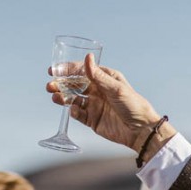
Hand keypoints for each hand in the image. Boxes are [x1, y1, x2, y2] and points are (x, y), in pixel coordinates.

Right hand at [47, 54, 173, 154]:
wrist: (140, 130)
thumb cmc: (133, 105)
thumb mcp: (115, 88)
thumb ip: (98, 76)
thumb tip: (87, 58)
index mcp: (105, 79)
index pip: (82, 71)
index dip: (67, 70)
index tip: (54, 70)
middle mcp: (98, 90)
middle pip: (75, 85)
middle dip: (61, 84)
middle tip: (50, 85)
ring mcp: (94, 105)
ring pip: (73, 99)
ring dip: (63, 97)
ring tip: (55, 97)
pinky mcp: (92, 119)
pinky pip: (78, 114)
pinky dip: (73, 112)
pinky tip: (73, 110)